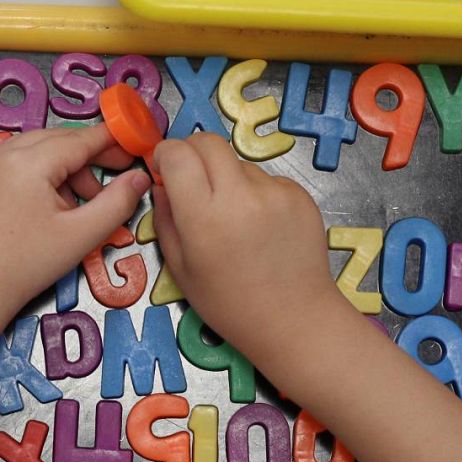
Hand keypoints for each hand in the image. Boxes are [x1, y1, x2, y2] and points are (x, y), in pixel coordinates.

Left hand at [0, 125, 151, 319]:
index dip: (113, 140)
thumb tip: (140, 177)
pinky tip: (54, 208)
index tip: (137, 147)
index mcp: (28, 161)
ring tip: (83, 205)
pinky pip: (20, 163)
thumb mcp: (81, 235)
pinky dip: (44, 175)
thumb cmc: (26, 266)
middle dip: (91, 156)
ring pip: (40, 151)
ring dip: (68, 169)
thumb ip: (117, 203)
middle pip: (59, 140)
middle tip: (119, 175)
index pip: (80, 139)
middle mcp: (4, 152)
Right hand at [151, 133, 349, 369]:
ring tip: (233, 218)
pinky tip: (260, 227)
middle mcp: (240, 195)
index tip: (163, 168)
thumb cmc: (230, 304)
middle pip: (208, 142)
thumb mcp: (181, 269)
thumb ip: (166, 220)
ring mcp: (275, 192)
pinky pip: (267, 180)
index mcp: (204, 217)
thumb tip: (161, 185)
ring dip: (227, 177)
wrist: (294, 320)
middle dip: (192, 152)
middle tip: (191, 178)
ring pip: (238, 163)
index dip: (165, 155)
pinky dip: (256, 193)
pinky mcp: (299, 194)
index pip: (178, 154)